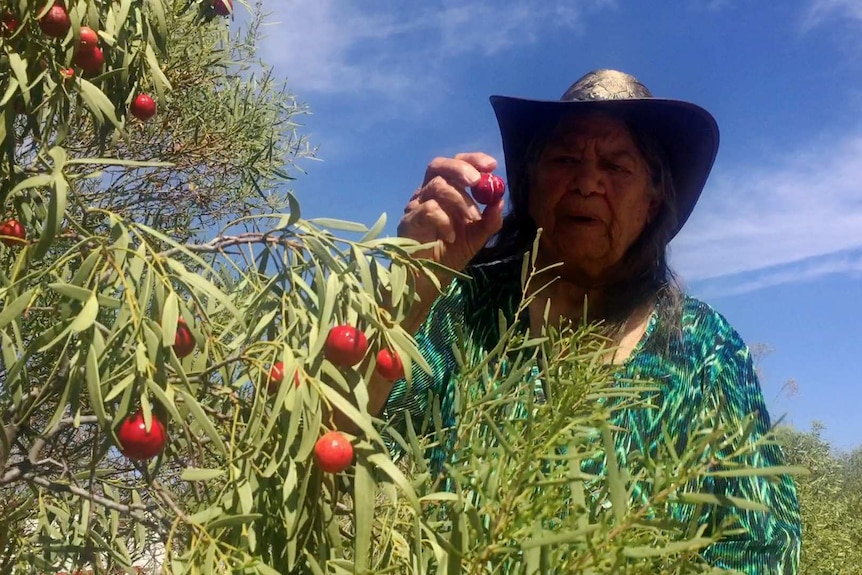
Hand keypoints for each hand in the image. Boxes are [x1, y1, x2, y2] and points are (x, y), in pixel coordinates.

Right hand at [397, 152, 504, 272]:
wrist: (431, 276)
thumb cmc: (452, 251)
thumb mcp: (477, 236)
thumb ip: (490, 220)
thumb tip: (500, 200)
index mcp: (445, 190)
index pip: (455, 164)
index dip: (472, 160)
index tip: (491, 165)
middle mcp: (427, 192)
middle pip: (439, 165)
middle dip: (460, 169)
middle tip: (477, 181)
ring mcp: (416, 205)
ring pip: (437, 187)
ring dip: (460, 200)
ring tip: (471, 219)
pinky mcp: (409, 221)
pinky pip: (428, 210)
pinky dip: (444, 221)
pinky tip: (451, 236)